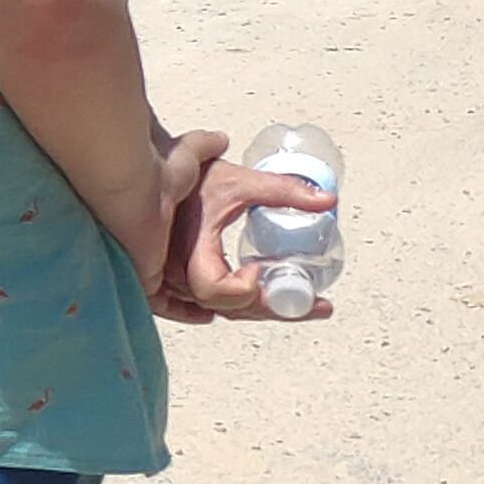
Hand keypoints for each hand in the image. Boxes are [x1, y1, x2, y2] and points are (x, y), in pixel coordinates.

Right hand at [141, 130, 336, 322]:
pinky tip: (241, 309)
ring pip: (214, 309)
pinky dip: (218, 310)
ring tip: (293, 303)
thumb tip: (327, 200)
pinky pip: (191, 306)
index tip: (259, 270)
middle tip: (313, 304)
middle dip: (271, 309)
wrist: (156, 172)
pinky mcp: (171, 276)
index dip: (240, 289)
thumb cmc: (191, 177)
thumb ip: (283, 190)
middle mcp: (177, 269)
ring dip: (253, 310)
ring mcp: (171, 276)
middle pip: (225, 307)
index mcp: (191, 248)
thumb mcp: (240, 181)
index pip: (212, 288)